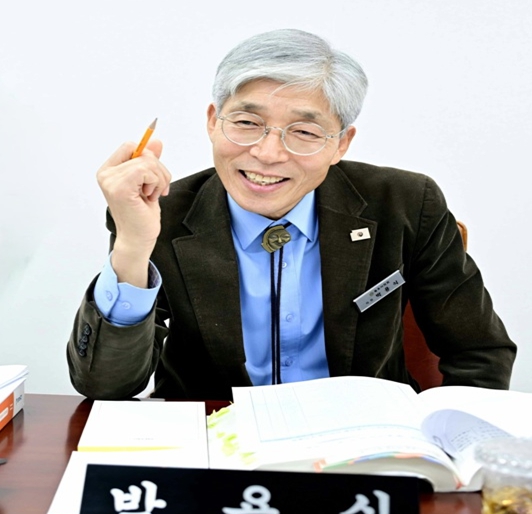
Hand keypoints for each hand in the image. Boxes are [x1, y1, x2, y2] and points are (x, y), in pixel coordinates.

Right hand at [96, 139, 171, 285]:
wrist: (138, 239)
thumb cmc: (141, 216)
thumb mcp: (149, 183)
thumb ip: (150, 162)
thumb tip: (155, 141)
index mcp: (109, 171)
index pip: (130, 146)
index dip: (148, 156)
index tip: (155, 176)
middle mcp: (106, 174)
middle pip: (142, 152)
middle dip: (159, 170)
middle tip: (156, 190)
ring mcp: (111, 180)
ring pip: (147, 161)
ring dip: (159, 179)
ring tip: (152, 195)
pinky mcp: (120, 188)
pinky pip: (146, 170)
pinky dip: (156, 183)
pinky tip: (150, 197)